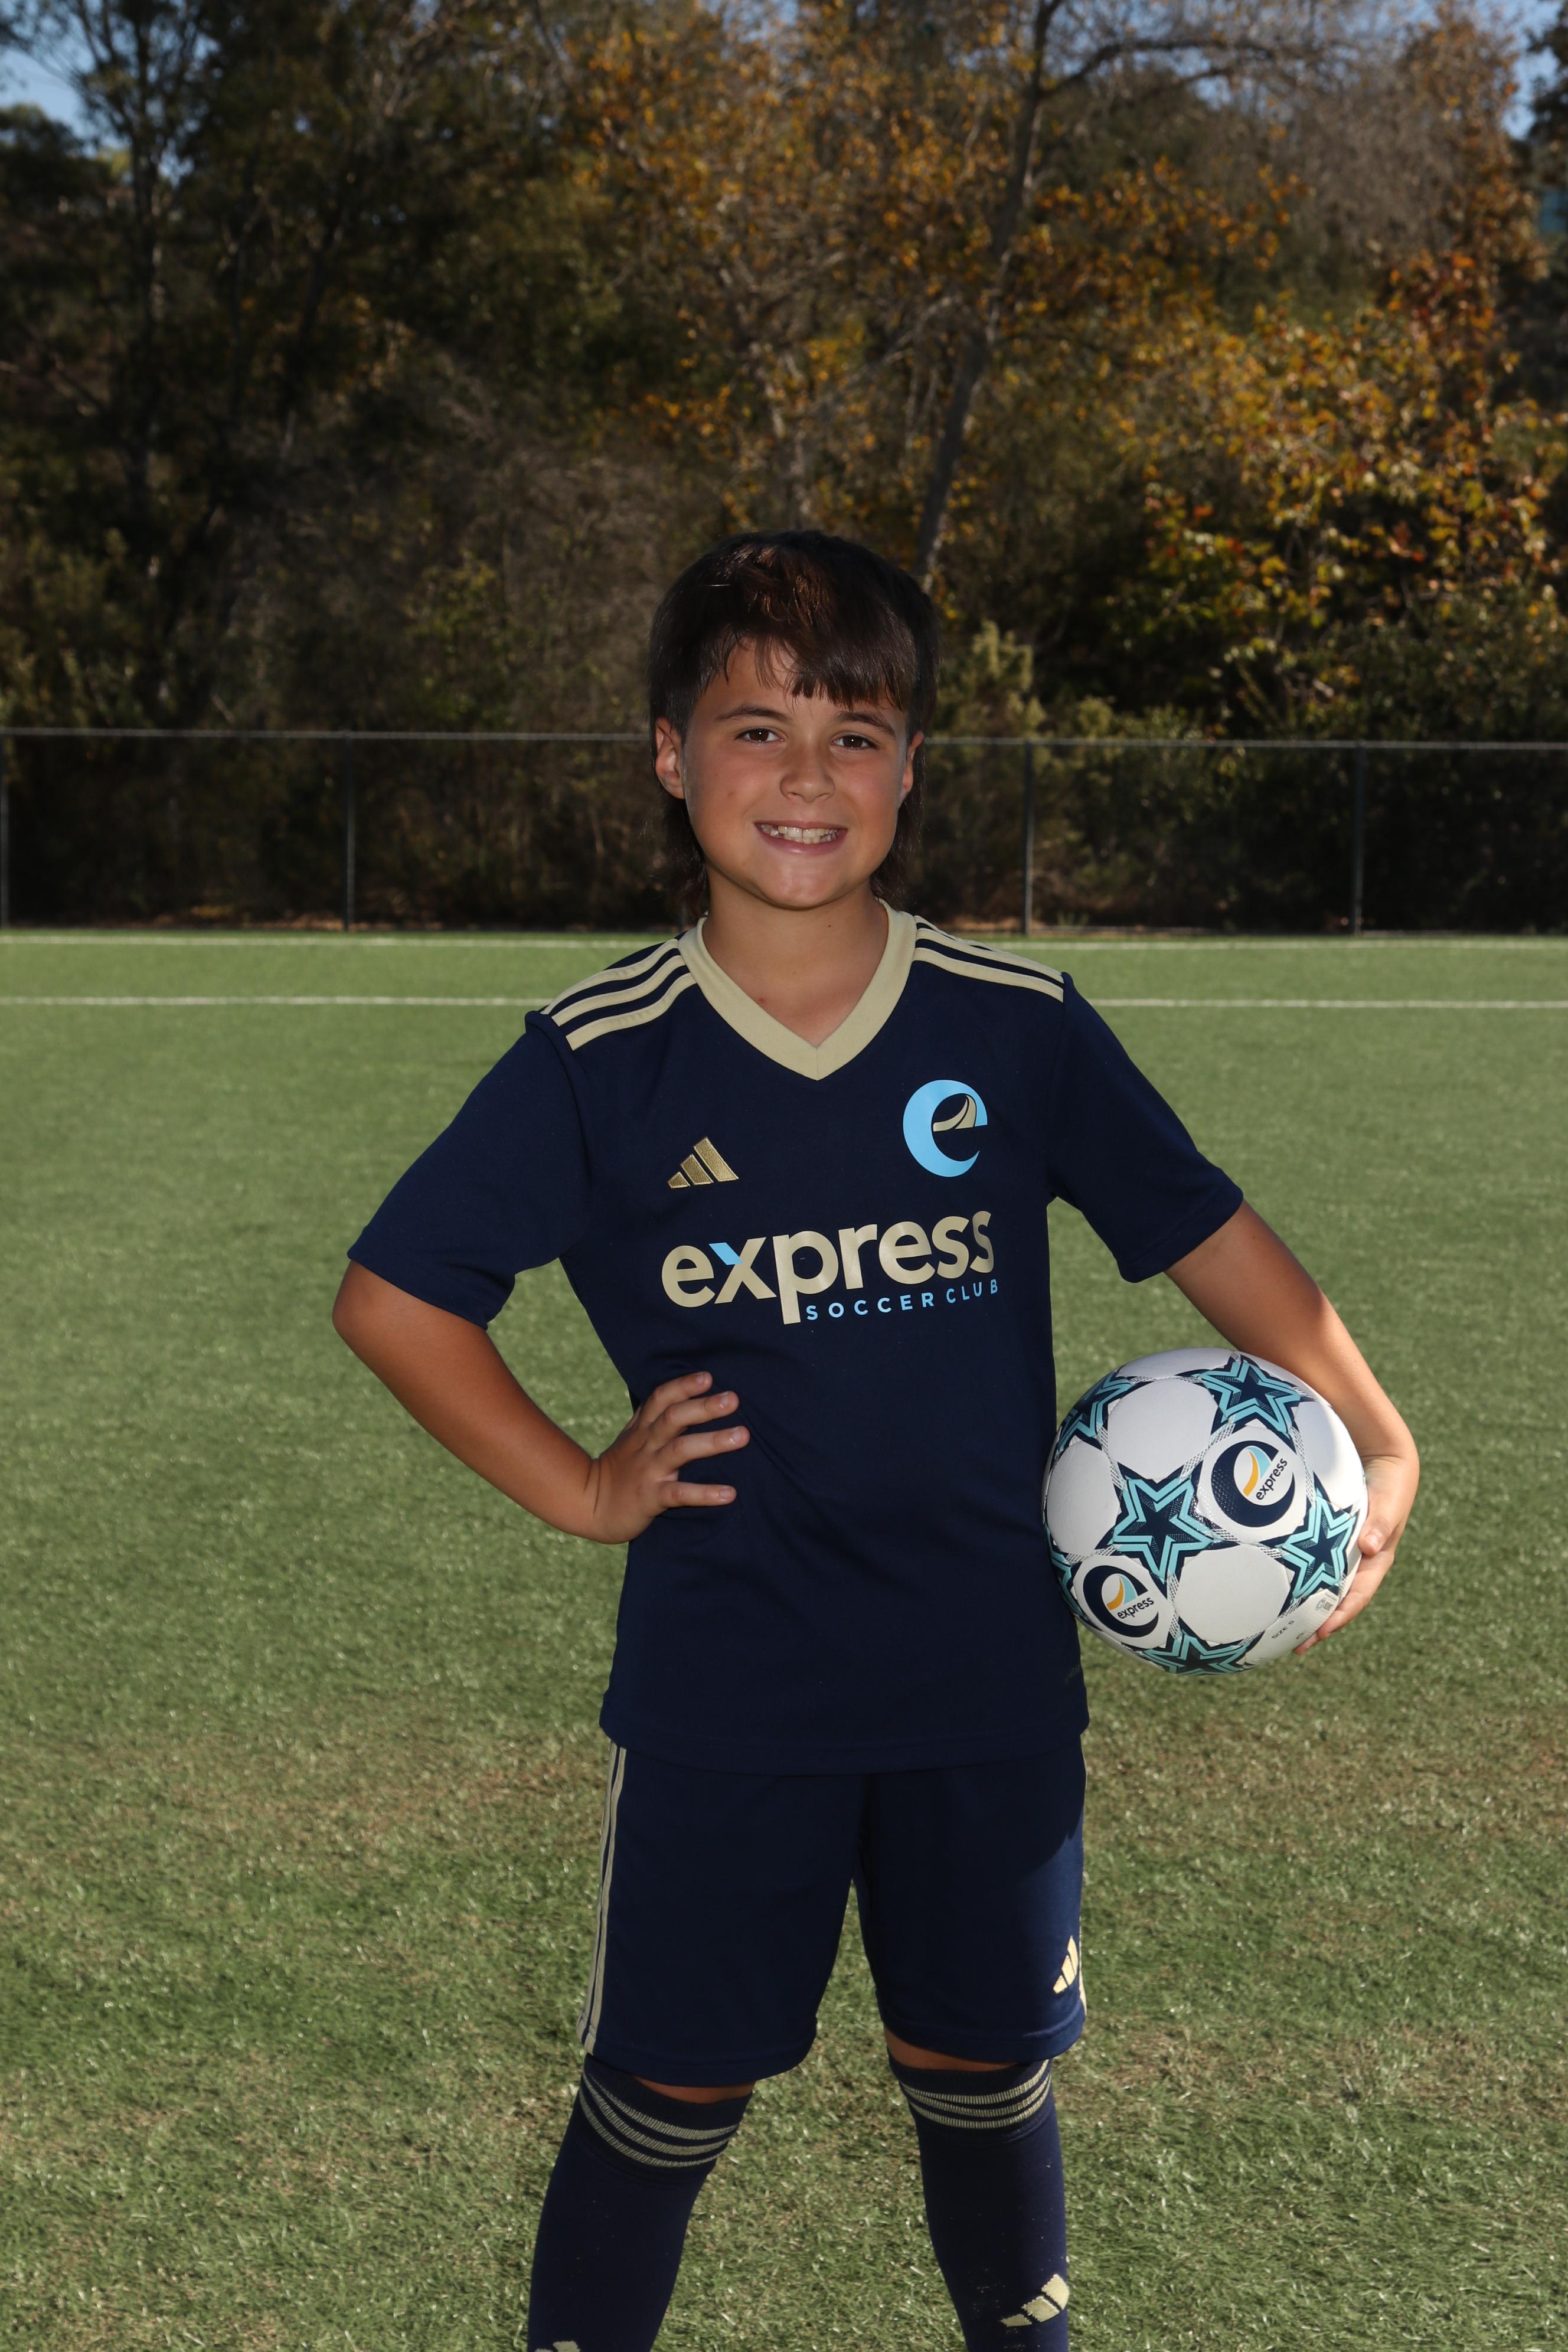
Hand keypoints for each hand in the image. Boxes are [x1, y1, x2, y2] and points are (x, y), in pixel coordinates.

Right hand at [585, 1371, 749, 1542]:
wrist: (590, 1506)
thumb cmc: (620, 1469)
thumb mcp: (631, 1438)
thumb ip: (652, 1417)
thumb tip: (683, 1395)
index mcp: (642, 1429)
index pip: (661, 1398)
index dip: (683, 1386)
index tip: (708, 1377)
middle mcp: (646, 1444)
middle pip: (674, 1418)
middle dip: (704, 1406)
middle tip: (733, 1399)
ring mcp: (648, 1470)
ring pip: (681, 1450)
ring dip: (713, 1442)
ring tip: (742, 1436)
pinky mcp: (650, 1497)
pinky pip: (679, 1493)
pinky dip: (705, 1493)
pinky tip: (729, 1493)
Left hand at [1294, 1445, 1417, 1653]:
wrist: (1385, 1458)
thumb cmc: (1389, 1482)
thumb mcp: (1389, 1500)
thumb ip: (1381, 1521)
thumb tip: (1371, 1546)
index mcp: (1377, 1561)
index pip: (1357, 1597)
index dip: (1340, 1617)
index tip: (1321, 1634)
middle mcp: (1360, 1562)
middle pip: (1338, 1600)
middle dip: (1320, 1623)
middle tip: (1297, 1645)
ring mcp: (1344, 1551)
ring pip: (1324, 1585)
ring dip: (1307, 1605)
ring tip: (1281, 1625)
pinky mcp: (1329, 1538)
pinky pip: (1314, 1563)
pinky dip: (1300, 1577)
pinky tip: (1276, 1584)